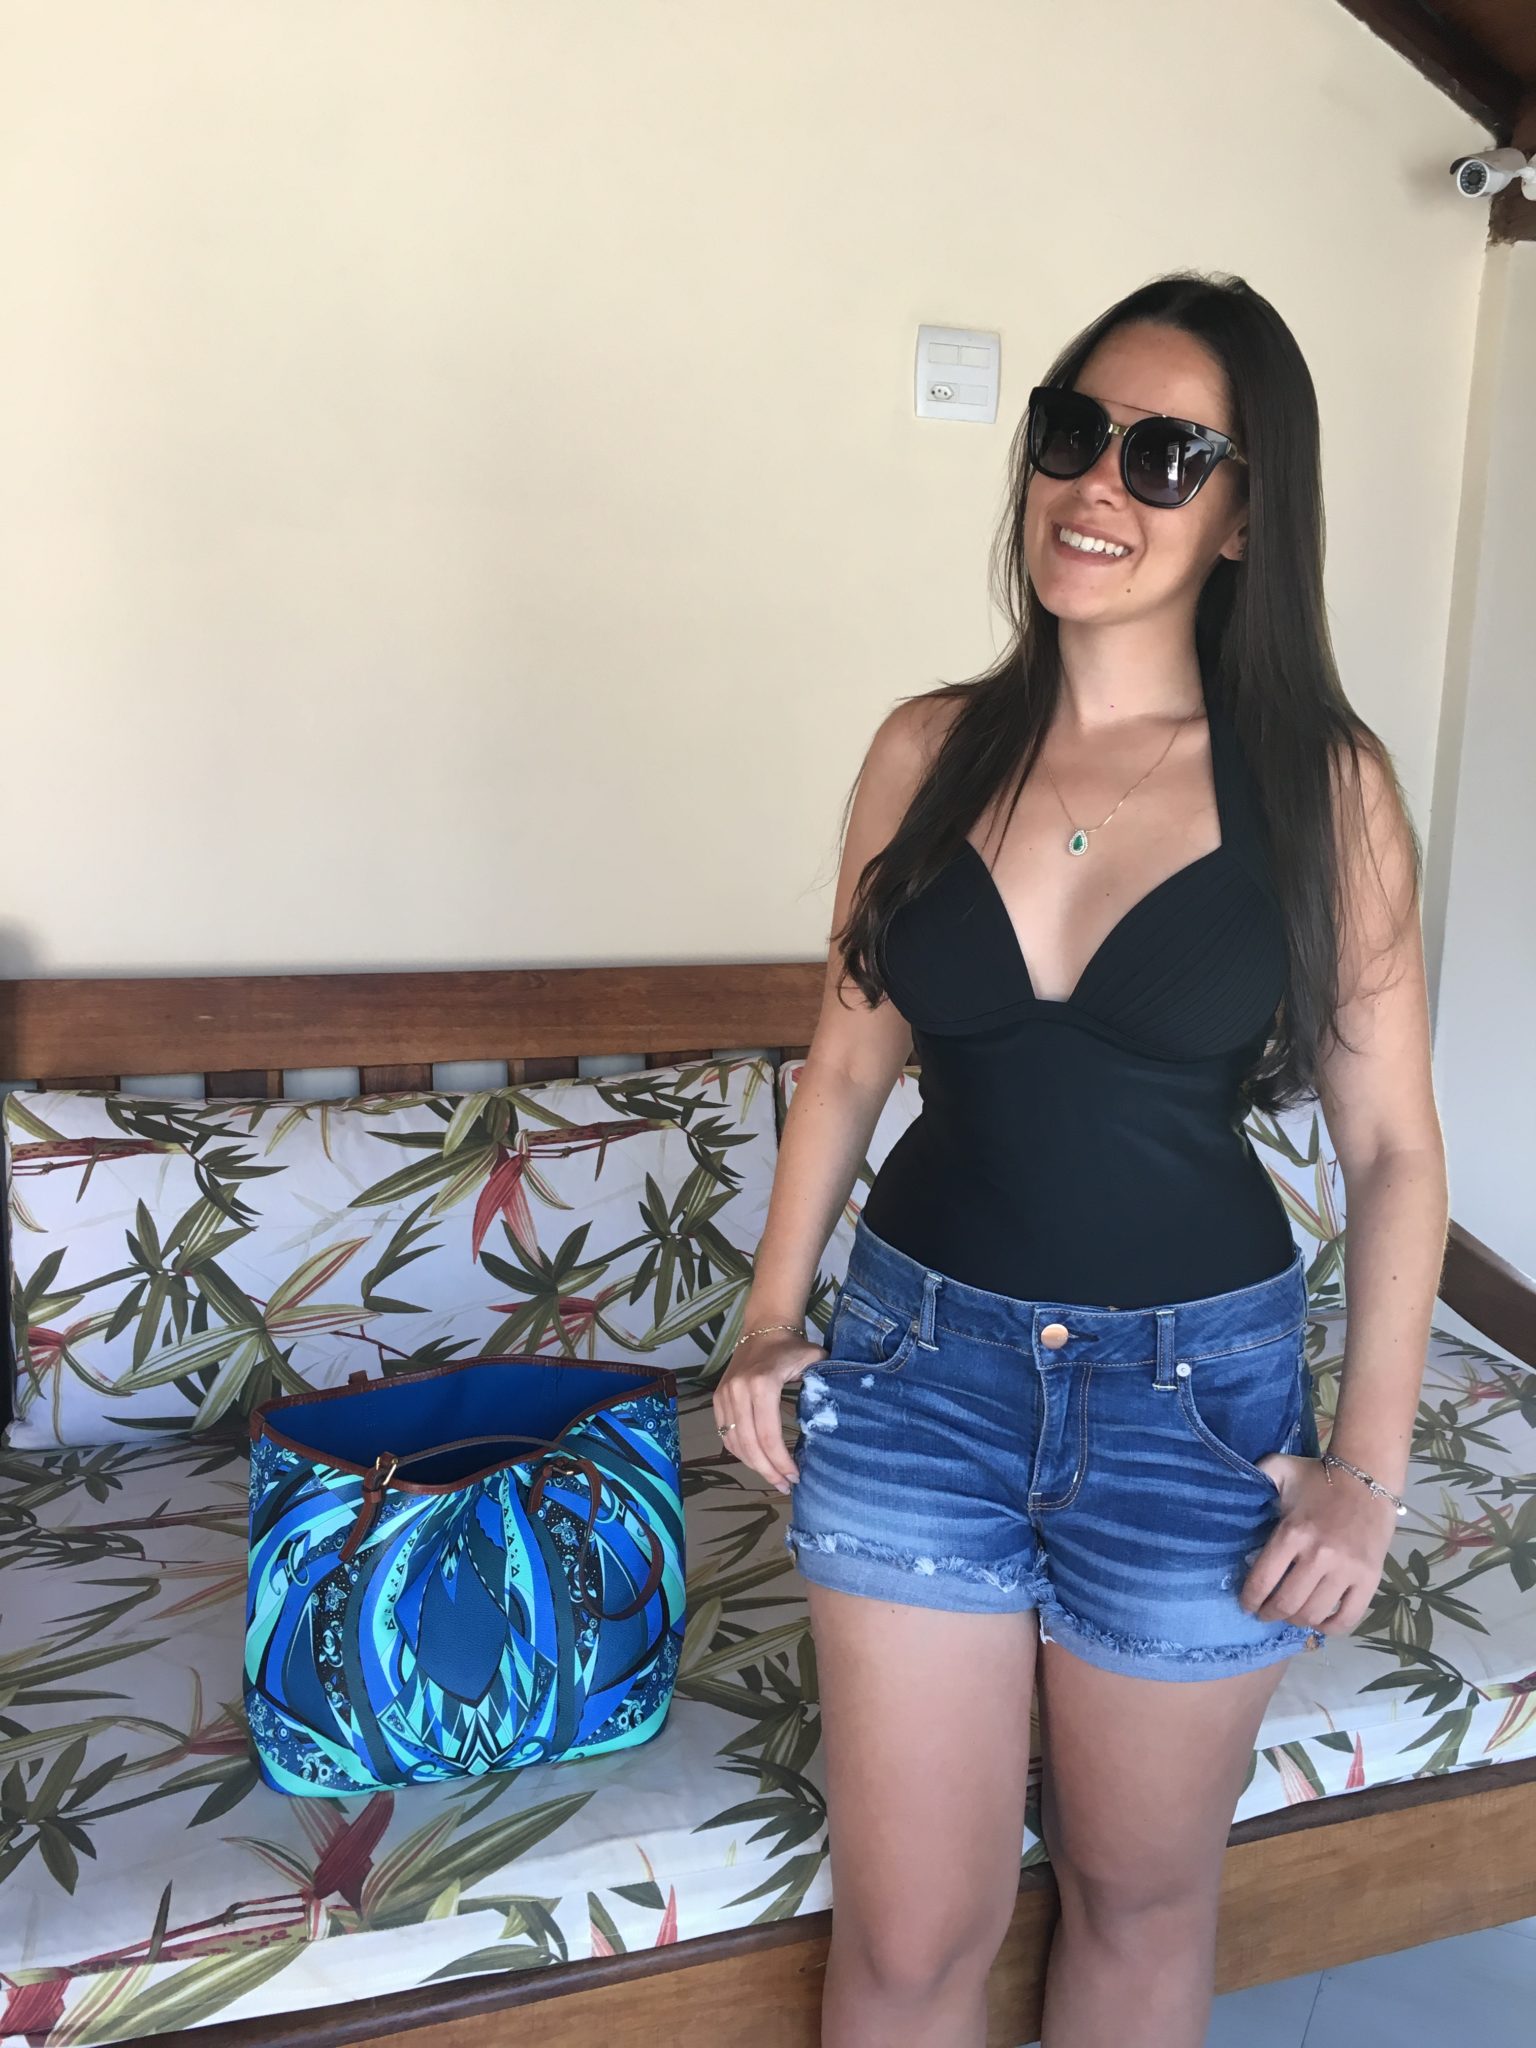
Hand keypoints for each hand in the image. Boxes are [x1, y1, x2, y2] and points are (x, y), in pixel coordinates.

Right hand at [712, 1329, 826, 1495]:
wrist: (765, 1328)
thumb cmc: (794, 1348)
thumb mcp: (815, 1362)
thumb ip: (825, 1390)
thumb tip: (836, 1425)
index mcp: (761, 1384)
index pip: (768, 1434)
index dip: (781, 1461)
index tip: (796, 1476)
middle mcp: (737, 1391)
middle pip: (750, 1444)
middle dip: (768, 1470)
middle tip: (786, 1485)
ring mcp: (724, 1395)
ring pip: (734, 1443)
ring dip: (754, 1465)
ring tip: (775, 1478)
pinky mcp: (717, 1399)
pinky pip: (725, 1435)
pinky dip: (740, 1452)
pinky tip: (758, 1462)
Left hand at [1240, 1452, 1400, 1635]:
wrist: (1367, 1478)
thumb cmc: (1318, 1478)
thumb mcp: (1280, 1470)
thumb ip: (1255, 1477)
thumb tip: (1232, 1488)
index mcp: (1293, 1533)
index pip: (1263, 1580)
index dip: (1250, 1599)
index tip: (1246, 1605)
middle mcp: (1319, 1556)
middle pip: (1287, 1603)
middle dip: (1270, 1614)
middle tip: (1265, 1614)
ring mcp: (1347, 1570)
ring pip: (1314, 1614)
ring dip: (1297, 1621)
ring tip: (1290, 1615)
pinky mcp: (1370, 1579)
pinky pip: (1348, 1618)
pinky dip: (1330, 1627)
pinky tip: (1319, 1621)